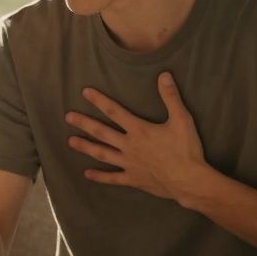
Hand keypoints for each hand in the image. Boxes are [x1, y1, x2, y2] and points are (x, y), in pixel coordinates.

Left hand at [65, 71, 208, 201]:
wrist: (188, 180)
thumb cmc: (185, 150)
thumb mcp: (181, 119)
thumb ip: (170, 97)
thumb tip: (163, 75)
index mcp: (139, 130)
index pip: (115, 112)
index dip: (99, 101)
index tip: (85, 93)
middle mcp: (129, 146)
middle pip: (102, 132)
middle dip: (84, 123)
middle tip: (68, 117)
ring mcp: (129, 164)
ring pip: (102, 154)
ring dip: (86, 147)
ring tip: (70, 141)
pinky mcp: (133, 179)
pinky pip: (113, 178)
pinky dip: (100, 176)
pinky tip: (87, 174)